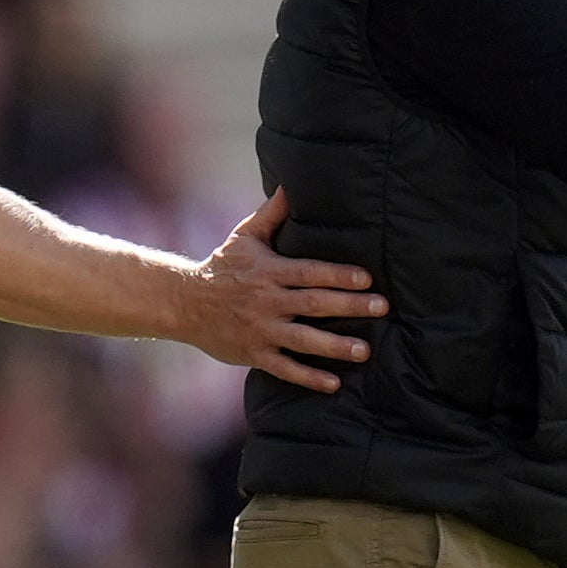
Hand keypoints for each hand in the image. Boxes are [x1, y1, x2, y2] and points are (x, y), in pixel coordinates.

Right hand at [189, 187, 386, 391]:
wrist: (184, 303)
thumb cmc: (222, 266)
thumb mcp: (244, 236)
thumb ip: (272, 213)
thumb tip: (292, 183)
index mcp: (269, 272)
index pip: (309, 272)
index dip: (338, 274)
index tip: (367, 278)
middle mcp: (267, 302)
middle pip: (314, 304)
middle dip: (349, 306)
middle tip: (382, 308)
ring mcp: (261, 330)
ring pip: (303, 340)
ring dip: (335, 346)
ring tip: (365, 351)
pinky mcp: (255, 354)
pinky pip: (285, 368)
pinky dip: (308, 377)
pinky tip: (334, 384)